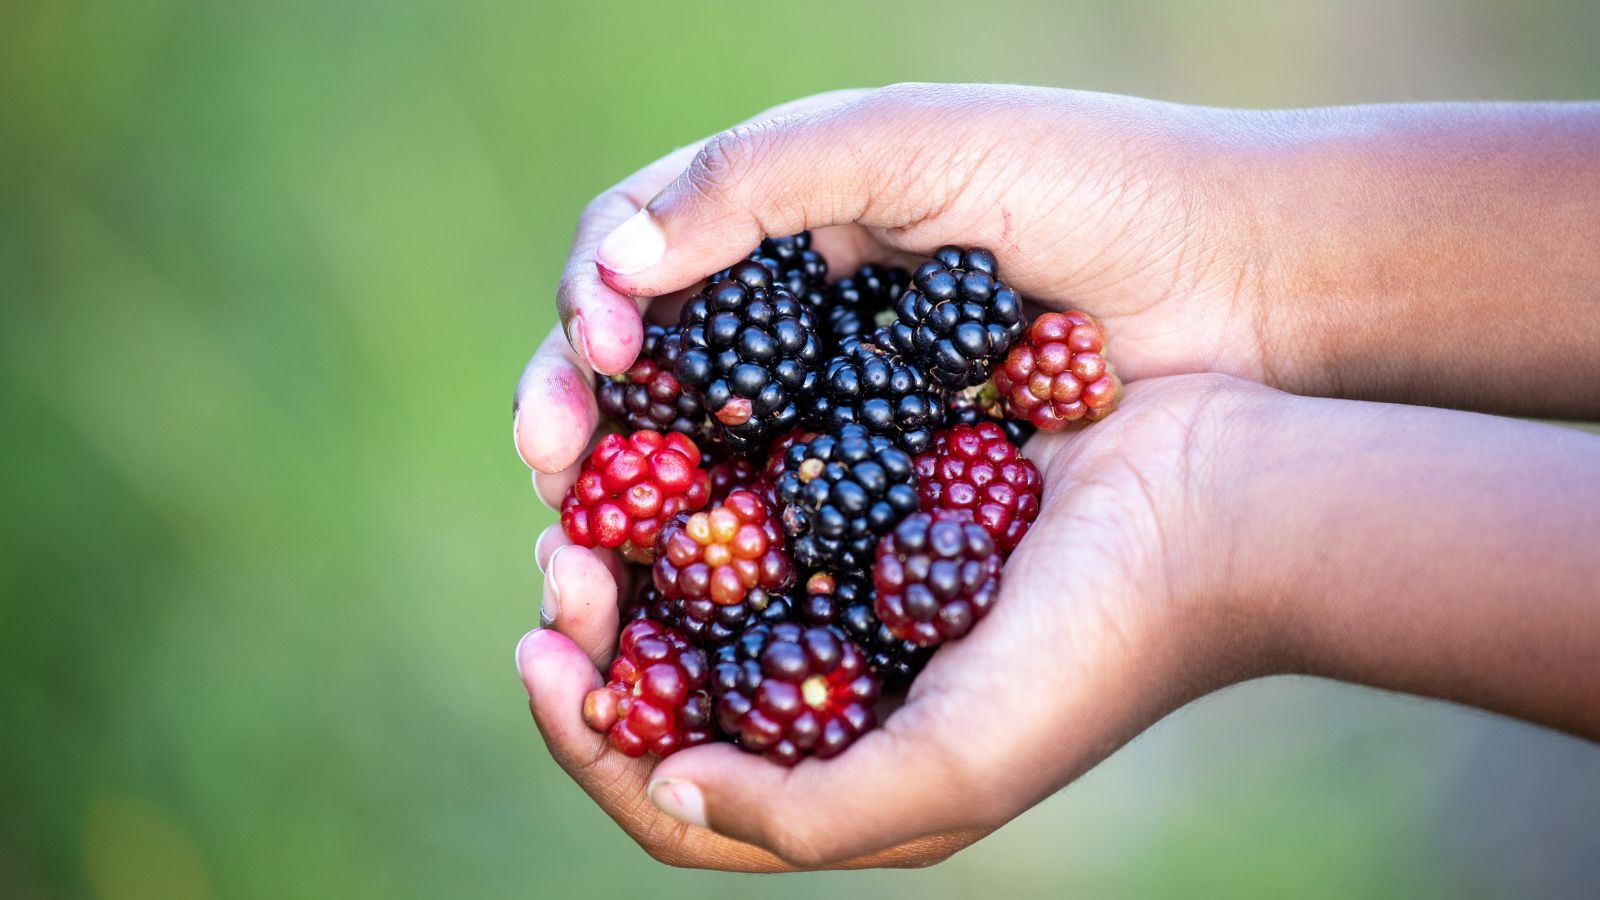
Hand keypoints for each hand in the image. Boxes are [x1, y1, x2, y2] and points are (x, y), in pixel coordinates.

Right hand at [515, 83, 1288, 495]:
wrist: (1244, 281)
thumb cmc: (1087, 185)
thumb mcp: (912, 144)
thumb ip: (757, 181)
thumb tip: (609, 267)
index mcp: (782, 214)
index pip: (632, 253)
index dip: (587, 307)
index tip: (592, 360)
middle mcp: (793, 313)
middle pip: (645, 370)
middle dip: (581, 420)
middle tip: (553, 475)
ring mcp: (840, 403)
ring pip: (701, 455)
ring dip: (633, 505)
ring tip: (591, 556)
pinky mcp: (891, 484)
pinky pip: (787, 519)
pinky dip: (731, 553)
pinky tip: (696, 589)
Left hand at [516, 375, 1274, 868]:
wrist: (1214, 511)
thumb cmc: (1097, 653)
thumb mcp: (956, 772)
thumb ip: (812, 811)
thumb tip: (669, 784)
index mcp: (847, 773)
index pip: (673, 794)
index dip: (590, 743)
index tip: (544, 655)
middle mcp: (839, 690)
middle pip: (672, 685)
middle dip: (596, 633)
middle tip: (560, 558)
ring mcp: (856, 591)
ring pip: (701, 584)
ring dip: (632, 545)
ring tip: (584, 494)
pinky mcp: (877, 502)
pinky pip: (762, 495)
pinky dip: (702, 474)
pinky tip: (668, 426)